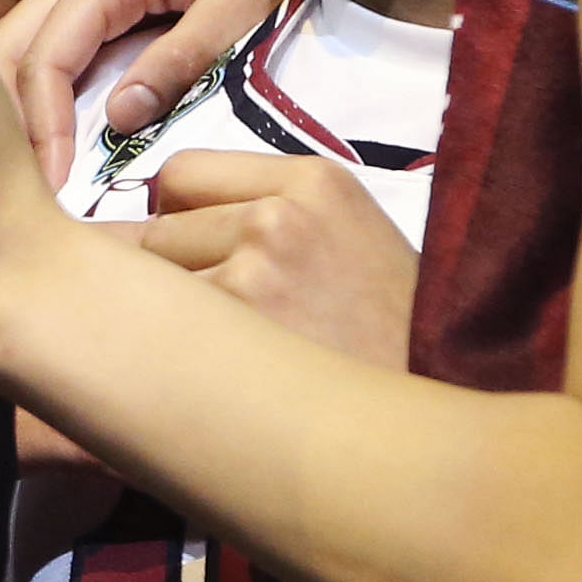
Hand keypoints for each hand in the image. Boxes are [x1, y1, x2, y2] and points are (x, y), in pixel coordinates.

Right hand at [0, 0, 291, 183]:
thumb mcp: (241, 3)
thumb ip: (185, 56)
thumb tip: (121, 117)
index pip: (46, 57)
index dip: (41, 127)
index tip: (54, 188)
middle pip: (3, 54)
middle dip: (7, 126)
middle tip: (27, 196)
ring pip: (4, 54)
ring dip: (8, 114)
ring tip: (30, 177)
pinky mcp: (71, 5)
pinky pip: (28, 54)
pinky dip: (24, 101)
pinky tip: (40, 146)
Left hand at [128, 151, 418, 364]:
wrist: (431, 408)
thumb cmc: (393, 329)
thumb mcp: (348, 233)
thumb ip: (267, 210)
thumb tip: (155, 220)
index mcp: (314, 179)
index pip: (180, 172)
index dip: (176, 215)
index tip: (193, 250)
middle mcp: (280, 214)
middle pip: (157, 226)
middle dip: (169, 268)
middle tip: (212, 313)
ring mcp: (254, 271)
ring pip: (150, 281)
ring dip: (170, 316)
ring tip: (222, 349)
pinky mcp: (234, 331)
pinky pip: (159, 331)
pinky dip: (172, 356)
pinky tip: (213, 378)